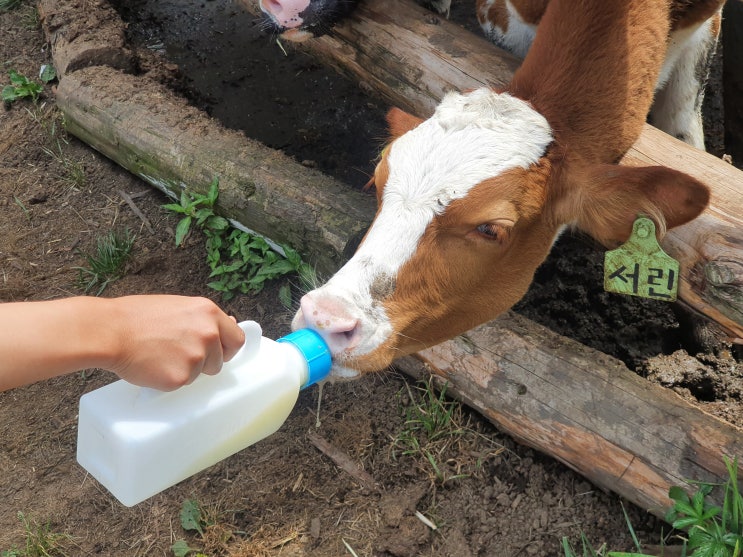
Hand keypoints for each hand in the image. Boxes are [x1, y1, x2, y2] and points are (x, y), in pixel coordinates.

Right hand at [105, 295, 245, 389]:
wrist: (110, 330)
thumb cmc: (137, 317)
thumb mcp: (179, 307)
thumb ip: (204, 319)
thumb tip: (231, 325)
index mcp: (209, 312)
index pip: (236, 339)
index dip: (227, 348)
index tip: (218, 353)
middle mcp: (208, 334)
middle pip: (219, 361)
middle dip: (204, 362)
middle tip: (177, 354)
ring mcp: (196, 357)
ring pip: (199, 374)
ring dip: (184, 370)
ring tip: (159, 355)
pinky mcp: (181, 377)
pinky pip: (181, 384)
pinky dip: (168, 380)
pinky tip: (152, 365)